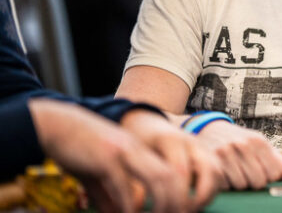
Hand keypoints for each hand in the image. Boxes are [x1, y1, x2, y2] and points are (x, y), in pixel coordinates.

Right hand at [28, 99, 190, 212]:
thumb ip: (109, 194)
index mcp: (141, 151)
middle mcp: (138, 150)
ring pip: (158, 178)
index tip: (179, 212)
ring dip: (162, 203)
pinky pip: (125, 184)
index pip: (172, 172)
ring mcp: (125, 151)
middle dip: (178, 201)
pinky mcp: (106, 157)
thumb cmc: (78, 149)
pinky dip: (129, 204)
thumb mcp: (98, 173)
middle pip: (172, 176)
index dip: (179, 195)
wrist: (55, 124)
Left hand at [120, 109, 222, 209]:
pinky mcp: (208, 153)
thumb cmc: (139, 145)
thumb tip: (139, 205)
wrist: (149, 125)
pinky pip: (218, 172)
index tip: (168, 211)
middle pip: (209, 169)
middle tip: (186, 212)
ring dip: (209, 194)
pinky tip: (197, 202)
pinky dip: (212, 189)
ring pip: (218, 171)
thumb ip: (137, 179)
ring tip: (192, 209)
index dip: (177, 196)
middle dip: (201, 197)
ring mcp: (202, 146)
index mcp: (171, 140)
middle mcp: (192, 141)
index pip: (180, 171)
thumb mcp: (133, 158)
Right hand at [195, 119, 281, 189]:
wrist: (210, 130)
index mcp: (258, 141)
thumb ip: (278, 162)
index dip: (269, 177)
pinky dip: (225, 183)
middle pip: (258, 182)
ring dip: (238, 182)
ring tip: (234, 170)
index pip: (274, 173)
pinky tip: (224, 172)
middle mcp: (243, 145)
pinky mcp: (210, 161)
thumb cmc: (240, 140)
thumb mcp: (260, 145)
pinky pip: (224, 185)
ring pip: (241, 185)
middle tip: (247, 171)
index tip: (262, 170)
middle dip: (254, 181)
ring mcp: (225, 152)